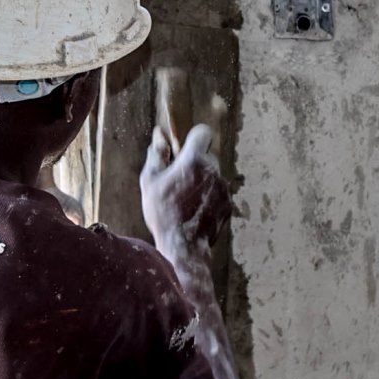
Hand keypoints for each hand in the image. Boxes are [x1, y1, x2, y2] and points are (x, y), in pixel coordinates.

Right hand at [139, 123, 231, 255]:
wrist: (183, 246)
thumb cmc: (162, 212)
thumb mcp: (150, 181)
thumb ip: (156, 155)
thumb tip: (159, 136)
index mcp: (194, 159)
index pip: (203, 133)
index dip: (193, 138)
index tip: (184, 149)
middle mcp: (214, 169)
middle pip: (207, 155)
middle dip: (195, 162)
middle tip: (179, 180)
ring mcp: (223, 187)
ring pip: (213, 174)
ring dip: (202, 180)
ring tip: (185, 199)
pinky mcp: (228, 203)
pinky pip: (218, 192)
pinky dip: (209, 196)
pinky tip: (195, 210)